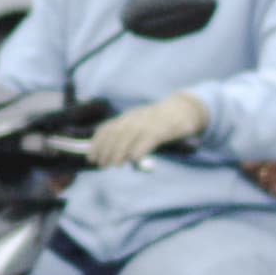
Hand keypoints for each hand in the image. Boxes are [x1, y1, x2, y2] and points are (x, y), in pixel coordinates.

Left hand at [89, 89, 209, 167]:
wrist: (184, 109)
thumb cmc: (160, 123)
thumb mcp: (141, 127)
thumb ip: (129, 140)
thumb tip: (119, 159)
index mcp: (127, 117)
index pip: (106, 128)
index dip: (96, 144)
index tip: (91, 157)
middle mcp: (135, 118)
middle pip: (115, 134)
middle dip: (105, 150)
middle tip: (102, 165)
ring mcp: (148, 123)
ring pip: (128, 137)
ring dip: (118, 152)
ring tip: (114, 165)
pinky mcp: (162, 129)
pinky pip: (147, 140)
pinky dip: (139, 150)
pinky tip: (133, 160)